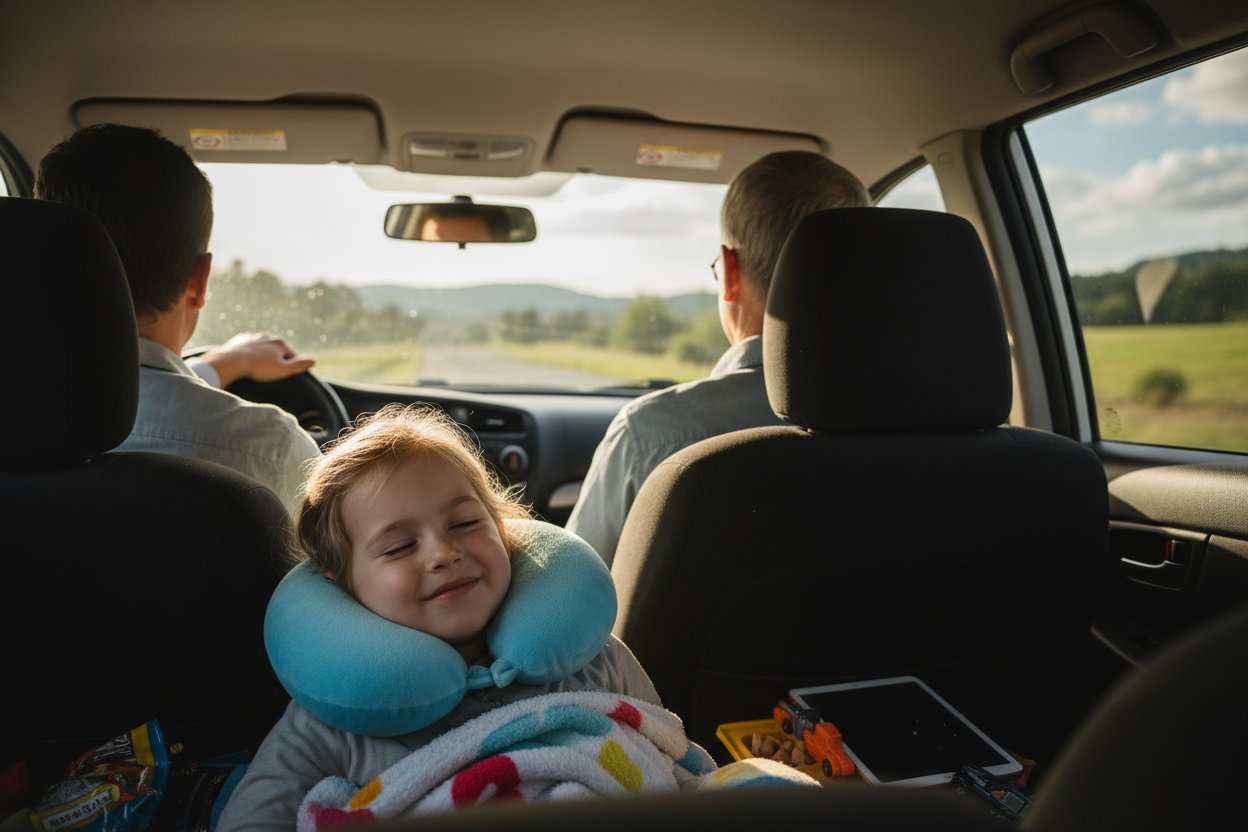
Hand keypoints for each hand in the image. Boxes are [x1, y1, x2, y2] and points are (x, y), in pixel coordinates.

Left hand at [201, 332, 316, 387]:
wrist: (232, 361)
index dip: (291, 364)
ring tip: (260, 365)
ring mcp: (253, 337)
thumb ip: (299, 365)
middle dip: (277, 357)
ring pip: (263, 345)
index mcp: (280, 343)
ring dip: (264, 353)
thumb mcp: (283, 370)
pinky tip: (247, 359)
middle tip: (273, 371)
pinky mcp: (240, 340)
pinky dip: (250, 351)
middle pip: (277, 348)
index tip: (287, 373)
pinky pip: (248, 345)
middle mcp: (268, 336)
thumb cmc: (259, 368)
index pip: (291, 354)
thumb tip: (315, 361)